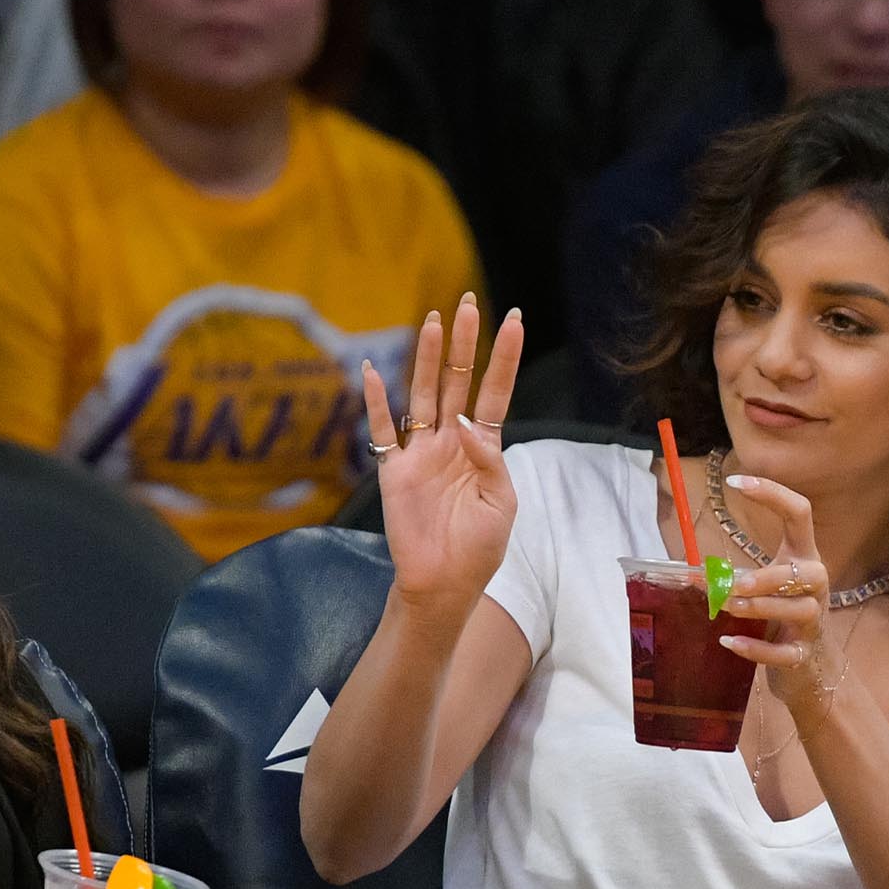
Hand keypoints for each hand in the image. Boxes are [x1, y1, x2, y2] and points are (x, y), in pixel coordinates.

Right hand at [363, 295, 522, 617]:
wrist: (443, 585)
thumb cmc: (479, 549)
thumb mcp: (501, 504)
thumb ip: (490, 461)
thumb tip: (466, 425)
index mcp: (482, 448)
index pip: (495, 392)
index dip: (504, 357)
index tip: (514, 319)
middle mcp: (451, 442)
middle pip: (458, 382)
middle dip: (465, 344)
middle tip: (469, 304)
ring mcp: (421, 453)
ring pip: (424, 394)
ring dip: (427, 358)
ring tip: (434, 320)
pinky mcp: (394, 471)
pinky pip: (382, 430)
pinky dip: (376, 402)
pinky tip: (374, 371)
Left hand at [715, 471, 834, 709]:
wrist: (807, 665)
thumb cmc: (780, 614)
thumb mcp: (765, 585)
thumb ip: (736, 573)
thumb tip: (688, 571)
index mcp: (803, 557)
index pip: (799, 513)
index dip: (772, 493)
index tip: (735, 482)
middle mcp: (815, 584)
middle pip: (804, 572)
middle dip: (768, 577)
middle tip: (733, 583)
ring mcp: (813, 620)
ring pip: (797, 610)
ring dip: (759, 609)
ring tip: (728, 608)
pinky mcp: (802, 652)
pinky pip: (783, 652)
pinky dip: (755, 649)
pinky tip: (729, 643)